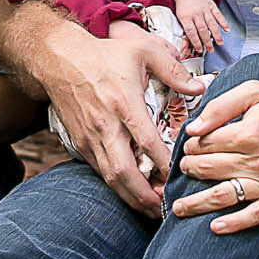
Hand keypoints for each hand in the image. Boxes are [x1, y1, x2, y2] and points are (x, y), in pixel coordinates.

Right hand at [39, 21, 204, 217]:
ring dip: (131, 197)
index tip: (179, 178)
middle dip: (145, 196)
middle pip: (125, 172)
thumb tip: (199, 88)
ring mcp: (90, 137)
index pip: (147, 143)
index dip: (164, 165)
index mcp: (124, 103)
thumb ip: (173, 70)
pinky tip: (132, 192)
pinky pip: (99, 171)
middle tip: (164, 208)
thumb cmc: (103, 54)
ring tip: (151, 209)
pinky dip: (116, 186)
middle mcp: (105, 125)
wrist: (59, 59)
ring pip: (110, 178)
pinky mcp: (80, 143)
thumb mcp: (143, 50)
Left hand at [169, 0, 227, 56]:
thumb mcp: (179, 16)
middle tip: (211, 50)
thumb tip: (190, 42)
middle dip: (207, 41)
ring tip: (220, 43)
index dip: (196, 42)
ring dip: (216, 34)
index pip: (191, 32)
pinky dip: (223, 22)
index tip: (199, 50)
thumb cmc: (183, 6)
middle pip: (202, 29)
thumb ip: (185, 27)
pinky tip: (227, 29)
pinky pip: (218, 14)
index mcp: (186, 17)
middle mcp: (196, 13)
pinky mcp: (212, 6)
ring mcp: (205, 9)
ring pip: (211, 23)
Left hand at [172, 83, 258, 233]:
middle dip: (189, 170)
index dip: (191, 146)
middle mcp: (255, 162)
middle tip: (182, 170)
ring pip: (222, 196)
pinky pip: (253, 217)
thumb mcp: (258, 91)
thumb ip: (222, 105)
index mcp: (246, 134)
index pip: (204, 144)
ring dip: (196, 204)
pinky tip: (215, 227)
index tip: (188, 148)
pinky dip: (232, 224)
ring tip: (179, 207)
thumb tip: (195, 126)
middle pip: (208, 170)